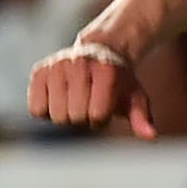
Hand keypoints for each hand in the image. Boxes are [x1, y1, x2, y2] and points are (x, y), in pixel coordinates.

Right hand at [31, 37, 157, 139]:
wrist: (101, 51)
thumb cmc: (119, 81)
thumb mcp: (135, 97)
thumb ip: (142, 117)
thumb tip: (151, 137)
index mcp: (105, 71)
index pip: (96, 116)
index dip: (101, 118)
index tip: (104, 106)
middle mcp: (79, 64)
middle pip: (74, 117)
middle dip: (83, 118)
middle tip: (88, 102)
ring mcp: (57, 66)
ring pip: (54, 115)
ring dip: (65, 115)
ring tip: (75, 99)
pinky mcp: (39, 71)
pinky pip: (35, 109)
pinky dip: (45, 110)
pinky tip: (58, 98)